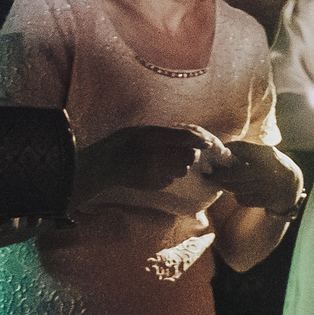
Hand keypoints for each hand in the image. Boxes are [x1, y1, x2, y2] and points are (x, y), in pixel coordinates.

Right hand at [81, 124, 226, 195]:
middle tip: (174, 152)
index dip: (200, 140)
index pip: (187, 137)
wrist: (105, 165)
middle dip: (187, 154)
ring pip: (181, 170)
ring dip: (178, 166)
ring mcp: (157, 171)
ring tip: (160, 161)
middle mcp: (159, 154)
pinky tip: (152, 171)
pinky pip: (169, 179)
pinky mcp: (155, 184)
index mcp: (155, 136)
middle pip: (188, 156)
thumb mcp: (145, 130)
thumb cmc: (123, 143)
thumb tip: (194, 135)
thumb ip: (168, 133)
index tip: (208, 143)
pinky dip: (166, 176)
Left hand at [201, 139, 304, 213]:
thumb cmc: (271, 166)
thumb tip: (221, 148)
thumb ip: (246, 151)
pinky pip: (243, 199)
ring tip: (221, 182)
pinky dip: (238, 196)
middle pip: (235, 173)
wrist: (291, 186)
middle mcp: (266, 169)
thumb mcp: (263, 153)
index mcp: (265, 153)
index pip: (239, 148)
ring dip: (226, 186)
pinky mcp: (265, 199)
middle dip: (219, 175)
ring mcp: (266, 185)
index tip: (214, 155)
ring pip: (237, 187)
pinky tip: (239, 192)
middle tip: (209, 174)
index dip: (225, 151)